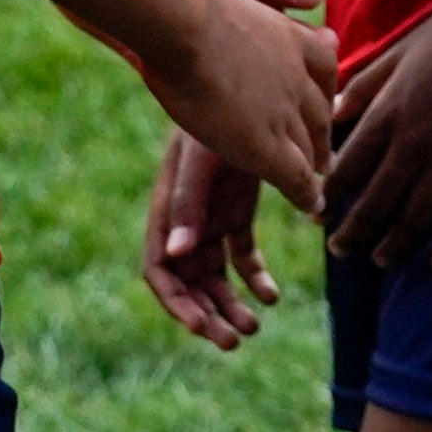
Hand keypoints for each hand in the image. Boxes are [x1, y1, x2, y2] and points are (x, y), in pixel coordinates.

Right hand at [144, 131, 276, 347]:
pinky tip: (271, 295)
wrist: (243, 91)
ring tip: (254, 326)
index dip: (176, 304)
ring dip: (230, 304)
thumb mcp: (199, 159)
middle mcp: (185, 222)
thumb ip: (188, 205)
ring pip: (216, 276)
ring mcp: (209, 219)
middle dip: (208, 315)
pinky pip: (242, 256)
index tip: (201, 327)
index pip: (160, 271)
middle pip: (189, 283)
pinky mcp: (235, 212)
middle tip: (235, 340)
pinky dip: (255, 278)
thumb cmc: (211, 120)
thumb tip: (175, 256)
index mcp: (167, 213)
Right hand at [146, 0, 337, 216]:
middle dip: (324, 129)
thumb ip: (228, 11)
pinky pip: (297, 176)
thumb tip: (194, 2)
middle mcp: (298, 74)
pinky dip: (307, 193)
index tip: (327, 100)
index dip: (324, 87)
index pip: (323, 64)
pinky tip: (311, 204)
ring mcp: (285, 111)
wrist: (182, 25)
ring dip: (317, 161)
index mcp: (289, 35)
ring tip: (321, 177)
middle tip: (327, 148)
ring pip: (312, 144)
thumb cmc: (182, 4)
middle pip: (321, 108)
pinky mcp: (268, 145)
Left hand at [323, 0, 431, 273]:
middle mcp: (413, 142)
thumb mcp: (394, 53)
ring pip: (416, 217)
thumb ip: (362, 87)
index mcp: (387, 113)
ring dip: (395, 246)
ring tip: (382, 260)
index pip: (346, 170)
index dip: (328, 198)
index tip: (318, 215)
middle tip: (341, 252)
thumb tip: (332, 115)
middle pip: (375, 204)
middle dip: (353, 235)